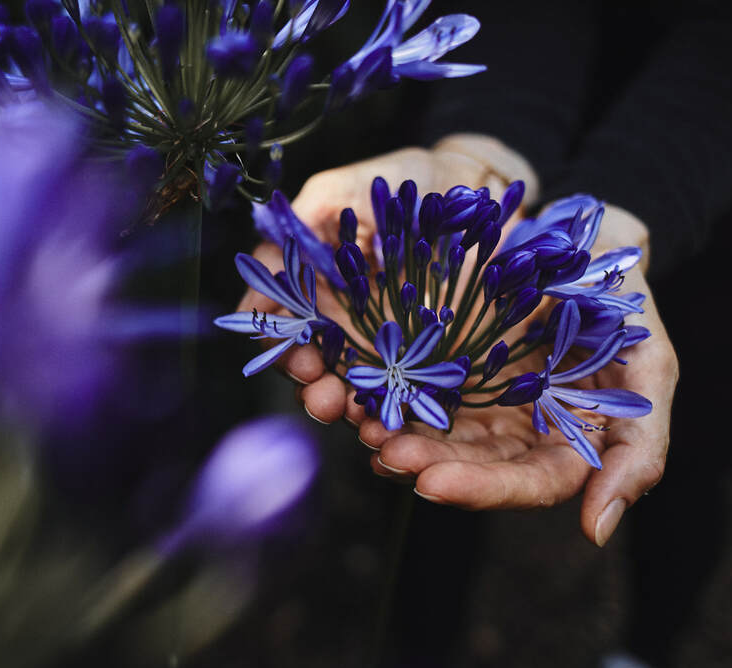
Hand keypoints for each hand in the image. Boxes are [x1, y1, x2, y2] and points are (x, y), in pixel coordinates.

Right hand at [239, 139, 538, 421]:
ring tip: (353, 414)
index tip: (287, 352)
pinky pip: (405, 391)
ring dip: (347, 408)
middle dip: (309, 387)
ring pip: (353, 389)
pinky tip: (395, 420)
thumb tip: (263, 260)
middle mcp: (337, 324)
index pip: (278, 327)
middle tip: (320, 393)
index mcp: (308, 290)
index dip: (275, 345)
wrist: (469, 189)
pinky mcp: (424, 356)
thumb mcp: (339, 189)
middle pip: (310, 368)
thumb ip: (302, 221)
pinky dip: (396, 411)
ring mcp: (381, 343)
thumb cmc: (398, 182)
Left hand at [364, 206, 676, 546]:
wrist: (586, 240)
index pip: (524, 486)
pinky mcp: (444, 367)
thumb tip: (596, 533)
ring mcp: (475, 401)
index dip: (480, 489)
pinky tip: (359, 394)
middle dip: (424, 463)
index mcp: (563, 447)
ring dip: (396, 436)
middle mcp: (514, 434)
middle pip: (467, 466)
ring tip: (364, 426)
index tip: (432, 483)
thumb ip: (636, 451)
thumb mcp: (651, 371)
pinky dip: (386, 396)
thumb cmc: (627, 307)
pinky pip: (412, 389)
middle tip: (385, 451)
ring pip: (432, 433)